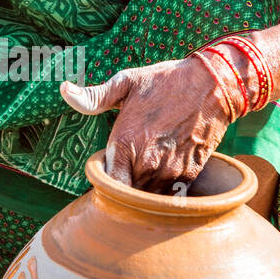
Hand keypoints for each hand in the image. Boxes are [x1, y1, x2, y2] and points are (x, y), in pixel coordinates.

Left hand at [60, 55, 238, 191]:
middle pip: (126, 194)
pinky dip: (165, 186)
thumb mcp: (127, 81)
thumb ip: (93, 97)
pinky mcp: (190, 174)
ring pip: (148, 197)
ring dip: (144, 189)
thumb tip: (64, 91)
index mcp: (125, 143)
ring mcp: (170, 171)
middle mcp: (147, 163)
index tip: (108, 173)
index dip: (105, 184)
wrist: (215, 84)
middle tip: (127, 168)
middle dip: (124, 186)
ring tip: (147, 168)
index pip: (107, 185)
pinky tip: (166, 167)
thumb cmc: (167, 81)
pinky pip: (170, 193)